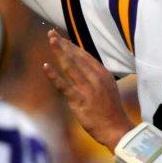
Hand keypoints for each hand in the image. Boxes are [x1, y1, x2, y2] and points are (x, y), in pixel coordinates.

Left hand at [44, 30, 132, 150]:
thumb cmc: (111, 111)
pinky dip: (54, 76)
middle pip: (76, 57)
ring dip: (59, 52)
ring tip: (51, 40)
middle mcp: (95, 78)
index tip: (61, 39)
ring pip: (70, 67)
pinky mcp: (79, 101)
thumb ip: (96, 77)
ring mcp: (87, 89)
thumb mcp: (108, 89)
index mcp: (103, 74)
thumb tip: (83, 68)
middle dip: (63, 44)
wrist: (116, 129)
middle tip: (51, 33)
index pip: (84, 56)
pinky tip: (45, 66)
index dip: (72, 46)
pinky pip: (64, 86)